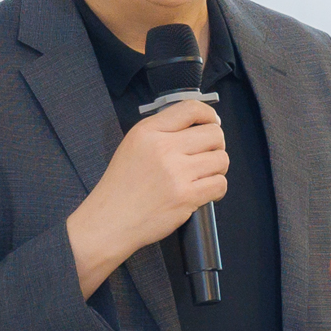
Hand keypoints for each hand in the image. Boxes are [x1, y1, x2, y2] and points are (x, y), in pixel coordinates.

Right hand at [65, 101, 226, 298]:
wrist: (110, 221)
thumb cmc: (122, 186)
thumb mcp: (133, 145)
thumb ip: (162, 132)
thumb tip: (198, 126)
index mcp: (148, 131)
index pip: (191, 108)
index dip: (209, 115)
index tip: (212, 124)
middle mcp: (163, 148)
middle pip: (214, 134)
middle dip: (216, 145)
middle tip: (207, 156)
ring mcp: (176, 173)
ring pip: (221, 159)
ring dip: (217, 168)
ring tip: (203, 176)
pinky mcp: (186, 196)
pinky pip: (220, 184)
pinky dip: (217, 188)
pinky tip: (205, 191)